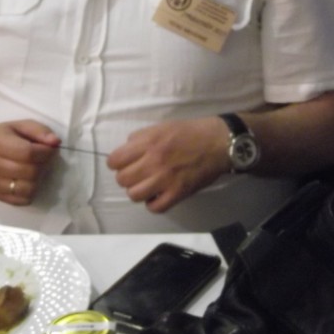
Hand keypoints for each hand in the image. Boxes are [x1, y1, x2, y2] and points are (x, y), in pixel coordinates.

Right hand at [0, 120, 59, 205]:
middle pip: (30, 172)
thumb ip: (39, 130)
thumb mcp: (19, 126)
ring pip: (27, 188)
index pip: (28, 153)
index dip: (46, 152)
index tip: (50, 149)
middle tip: (43, 159)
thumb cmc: (0, 136)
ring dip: (38, 179)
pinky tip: (28, 180)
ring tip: (35, 169)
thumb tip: (56, 142)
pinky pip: (22, 200)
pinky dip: (30, 191)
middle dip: (44, 165)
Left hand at [107, 117, 228, 212]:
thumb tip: (127, 150)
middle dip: (128, 177)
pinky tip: (159, 195)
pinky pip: (155, 207)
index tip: (125, 163)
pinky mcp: (178, 193)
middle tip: (139, 174)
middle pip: (122, 179)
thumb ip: (142, 137)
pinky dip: (154, 203)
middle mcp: (153, 161)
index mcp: (148, 142)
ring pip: (134, 195)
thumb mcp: (162, 126)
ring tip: (148, 185)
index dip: (117, 163)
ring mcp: (165, 179)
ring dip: (139, 191)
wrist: (219, 142)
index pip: (114, 161)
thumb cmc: (191, 132)